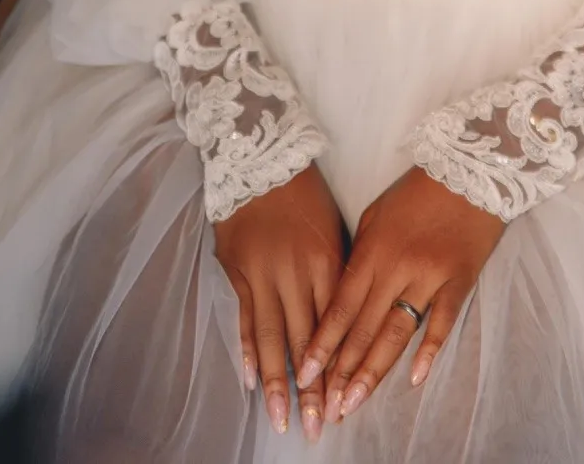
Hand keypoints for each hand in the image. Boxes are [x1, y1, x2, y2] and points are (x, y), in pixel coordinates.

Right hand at [213, 164, 345, 443]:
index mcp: (328, 259)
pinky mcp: (237, 269)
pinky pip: (244, 317)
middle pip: (305, 338)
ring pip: (271, 336)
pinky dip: (248, 350)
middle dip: (310, 387)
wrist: (260, 156)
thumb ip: (340, 272)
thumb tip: (346, 319)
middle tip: (314, 428)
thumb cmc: (306, 192)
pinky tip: (253, 380)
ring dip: (277, 380)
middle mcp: (296, 271)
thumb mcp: (334, 227)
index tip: (342, 401)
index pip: (335, 325)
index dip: (337, 366)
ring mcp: (263, 272)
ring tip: (281, 419)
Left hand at [296, 166, 504, 424]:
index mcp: (372, 251)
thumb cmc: (416, 192)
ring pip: (397, 333)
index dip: (322, 343)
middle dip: (343, 370)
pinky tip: (414, 379)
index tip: (304, 373)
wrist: (468, 172)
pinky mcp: (458, 281)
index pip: (340, 307)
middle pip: (364, 328)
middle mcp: (397, 268)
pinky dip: (429, 351)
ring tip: (355, 402)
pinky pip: (442, 322)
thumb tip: (344, 298)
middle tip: (328, 405)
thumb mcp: (376, 215)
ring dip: (374, 370)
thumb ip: (359, 257)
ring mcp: (429, 277)